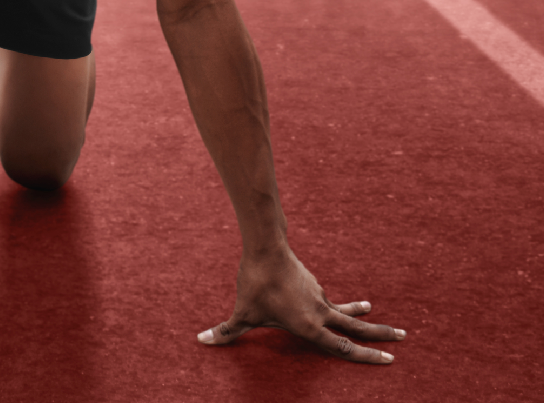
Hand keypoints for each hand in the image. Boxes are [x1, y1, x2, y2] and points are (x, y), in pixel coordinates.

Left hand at [197, 248, 406, 362]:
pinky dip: (331, 302)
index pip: (342, 348)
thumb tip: (201, 341)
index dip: (366, 356)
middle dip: (380, 334)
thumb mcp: (241, 313)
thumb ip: (226, 331)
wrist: (265, 248)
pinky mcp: (312, 283)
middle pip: (355, 328)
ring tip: (371, 310)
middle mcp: (320, 311)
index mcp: (309, 326)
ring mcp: (319, 295)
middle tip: (404, 337)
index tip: (389, 359)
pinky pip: (324, 297)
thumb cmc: (255, 284)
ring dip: (357, 314)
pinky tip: (313, 296)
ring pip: (342, 309)